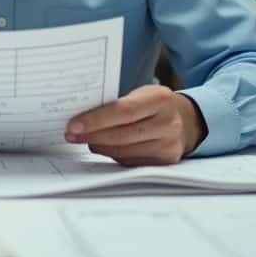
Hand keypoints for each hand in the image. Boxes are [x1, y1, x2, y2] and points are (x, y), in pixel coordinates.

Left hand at [65, 85, 205, 165]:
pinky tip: (103, 146)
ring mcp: (168, 146)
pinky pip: (129, 162)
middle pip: (121, 135)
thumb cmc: (154, 105)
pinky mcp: (164, 163)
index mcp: (160, 99)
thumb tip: (81, 117)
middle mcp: (168, 123)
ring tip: (84, 139)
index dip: (96, 120)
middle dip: (91, 135)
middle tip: (70, 134)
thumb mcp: (141, 94)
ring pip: (123, 152)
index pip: (123, 111)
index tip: (73, 125)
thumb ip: (117, 103)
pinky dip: (112, 155)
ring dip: (99, 146)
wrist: (185, 121)